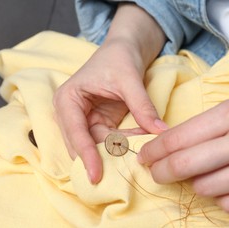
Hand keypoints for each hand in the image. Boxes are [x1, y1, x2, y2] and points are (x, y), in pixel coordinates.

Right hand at [53, 3, 165, 183]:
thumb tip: (160, 132)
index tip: (96, 176)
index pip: (75, 133)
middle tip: (122, 174)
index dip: (85, 155)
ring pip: (99, 147)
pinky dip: (127, 143)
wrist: (124, 49)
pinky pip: (111, 142)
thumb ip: (142, 106)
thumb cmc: (119, 58)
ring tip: (142, 150)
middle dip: (102, 158)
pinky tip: (142, 139)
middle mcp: (71, 114)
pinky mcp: (99, 125)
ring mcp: (85, 121)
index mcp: (68, 100)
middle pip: (82, 145)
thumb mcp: (130, 80)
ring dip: (119, 151)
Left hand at [138, 99, 228, 213]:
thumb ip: (203, 129)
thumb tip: (164, 150)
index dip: (155, 150)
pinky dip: (223, 198)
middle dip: (162, 172)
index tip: (144, 157)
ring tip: (210, 175)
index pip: (179, 136)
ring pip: (205, 188)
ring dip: (198, 184)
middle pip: (185, 165)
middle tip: (156, 174)